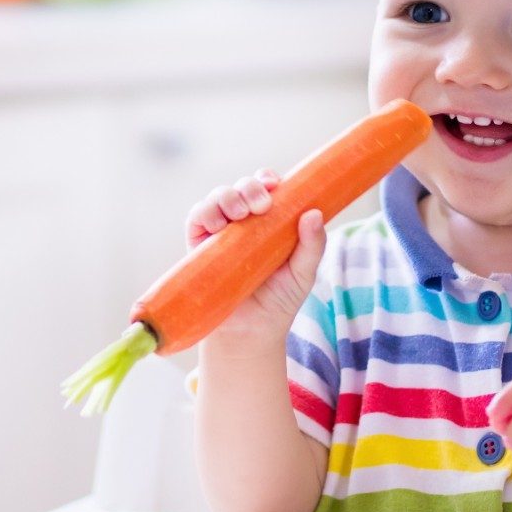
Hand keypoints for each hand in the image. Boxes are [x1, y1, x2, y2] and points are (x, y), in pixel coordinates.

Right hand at [186, 169, 325, 349]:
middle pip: (243, 187)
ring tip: (240, 214)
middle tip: (261, 205)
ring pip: (219, 197)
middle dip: (250, 187)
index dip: (268, 180)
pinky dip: (206, 213)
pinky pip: (198, 217)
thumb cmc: (279, 301)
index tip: (275, 185)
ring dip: (228, 196)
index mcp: (270, 220)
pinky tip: (218, 225)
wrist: (250, 332)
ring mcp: (220, 231)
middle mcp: (244, 221)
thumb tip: (314, 213)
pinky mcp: (199, 245)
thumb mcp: (303, 274)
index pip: (267, 188)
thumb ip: (312, 246)